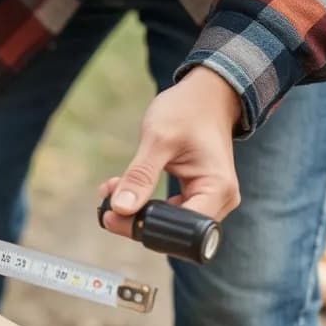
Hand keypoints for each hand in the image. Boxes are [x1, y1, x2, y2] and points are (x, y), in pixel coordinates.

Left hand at [99, 66, 241, 237]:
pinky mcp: (196, 196)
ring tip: (112, 188)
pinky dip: (144, 202)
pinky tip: (124, 186)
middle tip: (106, 200)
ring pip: (167, 223)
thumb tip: (120, 209)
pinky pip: (167, 211)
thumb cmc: (187, 110)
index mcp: (217, 189)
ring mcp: (209, 200)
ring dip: (136, 211)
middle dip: (135, 219)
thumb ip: (140, 176)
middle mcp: (219, 200)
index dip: (144, 227)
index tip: (113, 214)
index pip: (180, 228)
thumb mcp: (158, 140)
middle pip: (172, 230)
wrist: (206, 95)